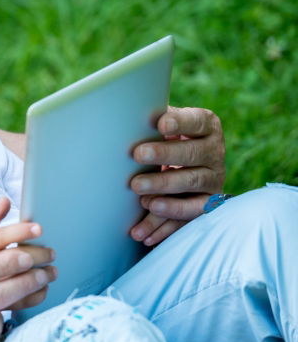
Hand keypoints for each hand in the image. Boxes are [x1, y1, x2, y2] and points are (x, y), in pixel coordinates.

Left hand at [130, 106, 225, 245]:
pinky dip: (167, 221)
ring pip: (192, 182)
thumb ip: (152, 122)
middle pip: (194, 153)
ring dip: (164, 186)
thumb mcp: (162, 128)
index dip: (181, 122)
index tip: (161, 123)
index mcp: (206, 127)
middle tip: (137, 154)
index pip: (198, 121)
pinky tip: (146, 224)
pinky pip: (189, 213)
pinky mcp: (208, 204)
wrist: (182, 168)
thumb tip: (125, 117)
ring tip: (139, 189)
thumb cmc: (163, 140)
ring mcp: (213, 179)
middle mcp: (214, 152)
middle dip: (165, 154)